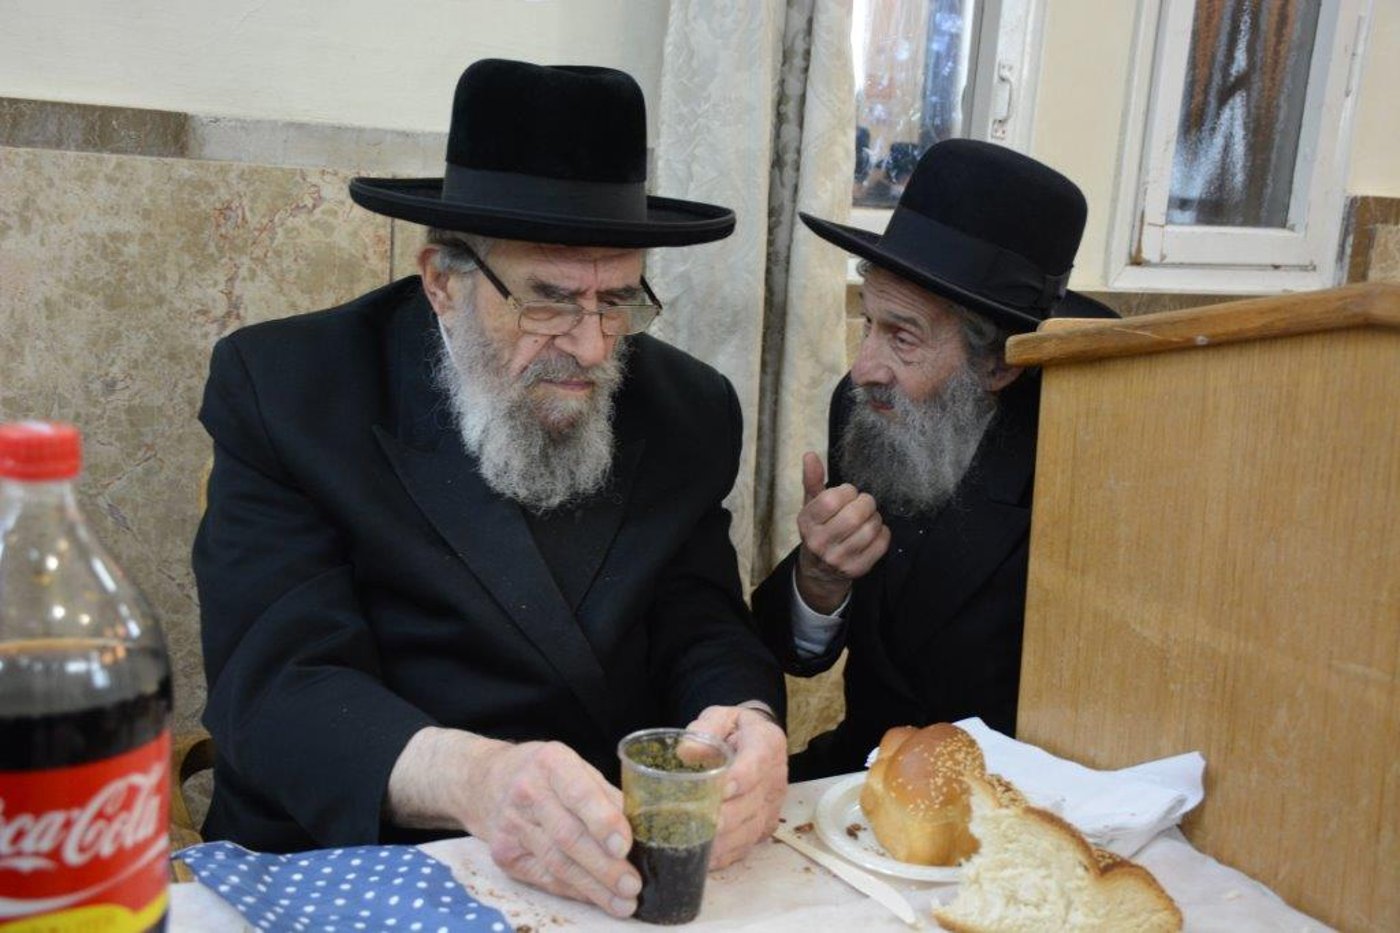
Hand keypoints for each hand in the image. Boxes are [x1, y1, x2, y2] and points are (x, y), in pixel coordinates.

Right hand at [464, 738, 640, 917]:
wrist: (485, 781)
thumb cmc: (544, 773)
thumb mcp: (576, 767)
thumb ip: (606, 795)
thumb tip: (640, 831)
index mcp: (551, 763)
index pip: (579, 794)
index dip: (603, 822)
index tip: (626, 846)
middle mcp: (526, 792)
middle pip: (568, 836)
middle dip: (604, 866)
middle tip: (633, 885)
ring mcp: (511, 825)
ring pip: (557, 863)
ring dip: (593, 887)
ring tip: (623, 902)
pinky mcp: (504, 854)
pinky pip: (544, 878)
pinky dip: (574, 891)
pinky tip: (597, 898)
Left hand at [685, 705, 787, 868]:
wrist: (755, 740)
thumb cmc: (732, 728)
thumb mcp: (720, 716)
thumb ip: (706, 728)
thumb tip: (686, 751)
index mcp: (767, 744)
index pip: (757, 763)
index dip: (742, 778)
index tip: (722, 790)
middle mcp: (775, 778)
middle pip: (753, 803)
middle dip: (726, 818)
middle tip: (699, 825)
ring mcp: (772, 806)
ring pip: (751, 830)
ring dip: (724, 842)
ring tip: (695, 848)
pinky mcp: (765, 826)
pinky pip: (748, 845)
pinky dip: (726, 856)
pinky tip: (704, 861)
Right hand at [795, 451, 890, 612]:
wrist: (819, 570)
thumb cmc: (819, 528)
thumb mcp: (811, 504)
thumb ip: (812, 479)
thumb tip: (810, 455)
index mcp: (807, 523)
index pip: (831, 500)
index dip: (846, 492)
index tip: (847, 493)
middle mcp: (819, 543)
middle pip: (854, 516)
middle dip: (866, 503)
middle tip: (864, 502)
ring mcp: (838, 558)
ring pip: (870, 529)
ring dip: (875, 517)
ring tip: (868, 516)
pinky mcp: (857, 569)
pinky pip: (881, 544)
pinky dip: (883, 532)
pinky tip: (874, 531)